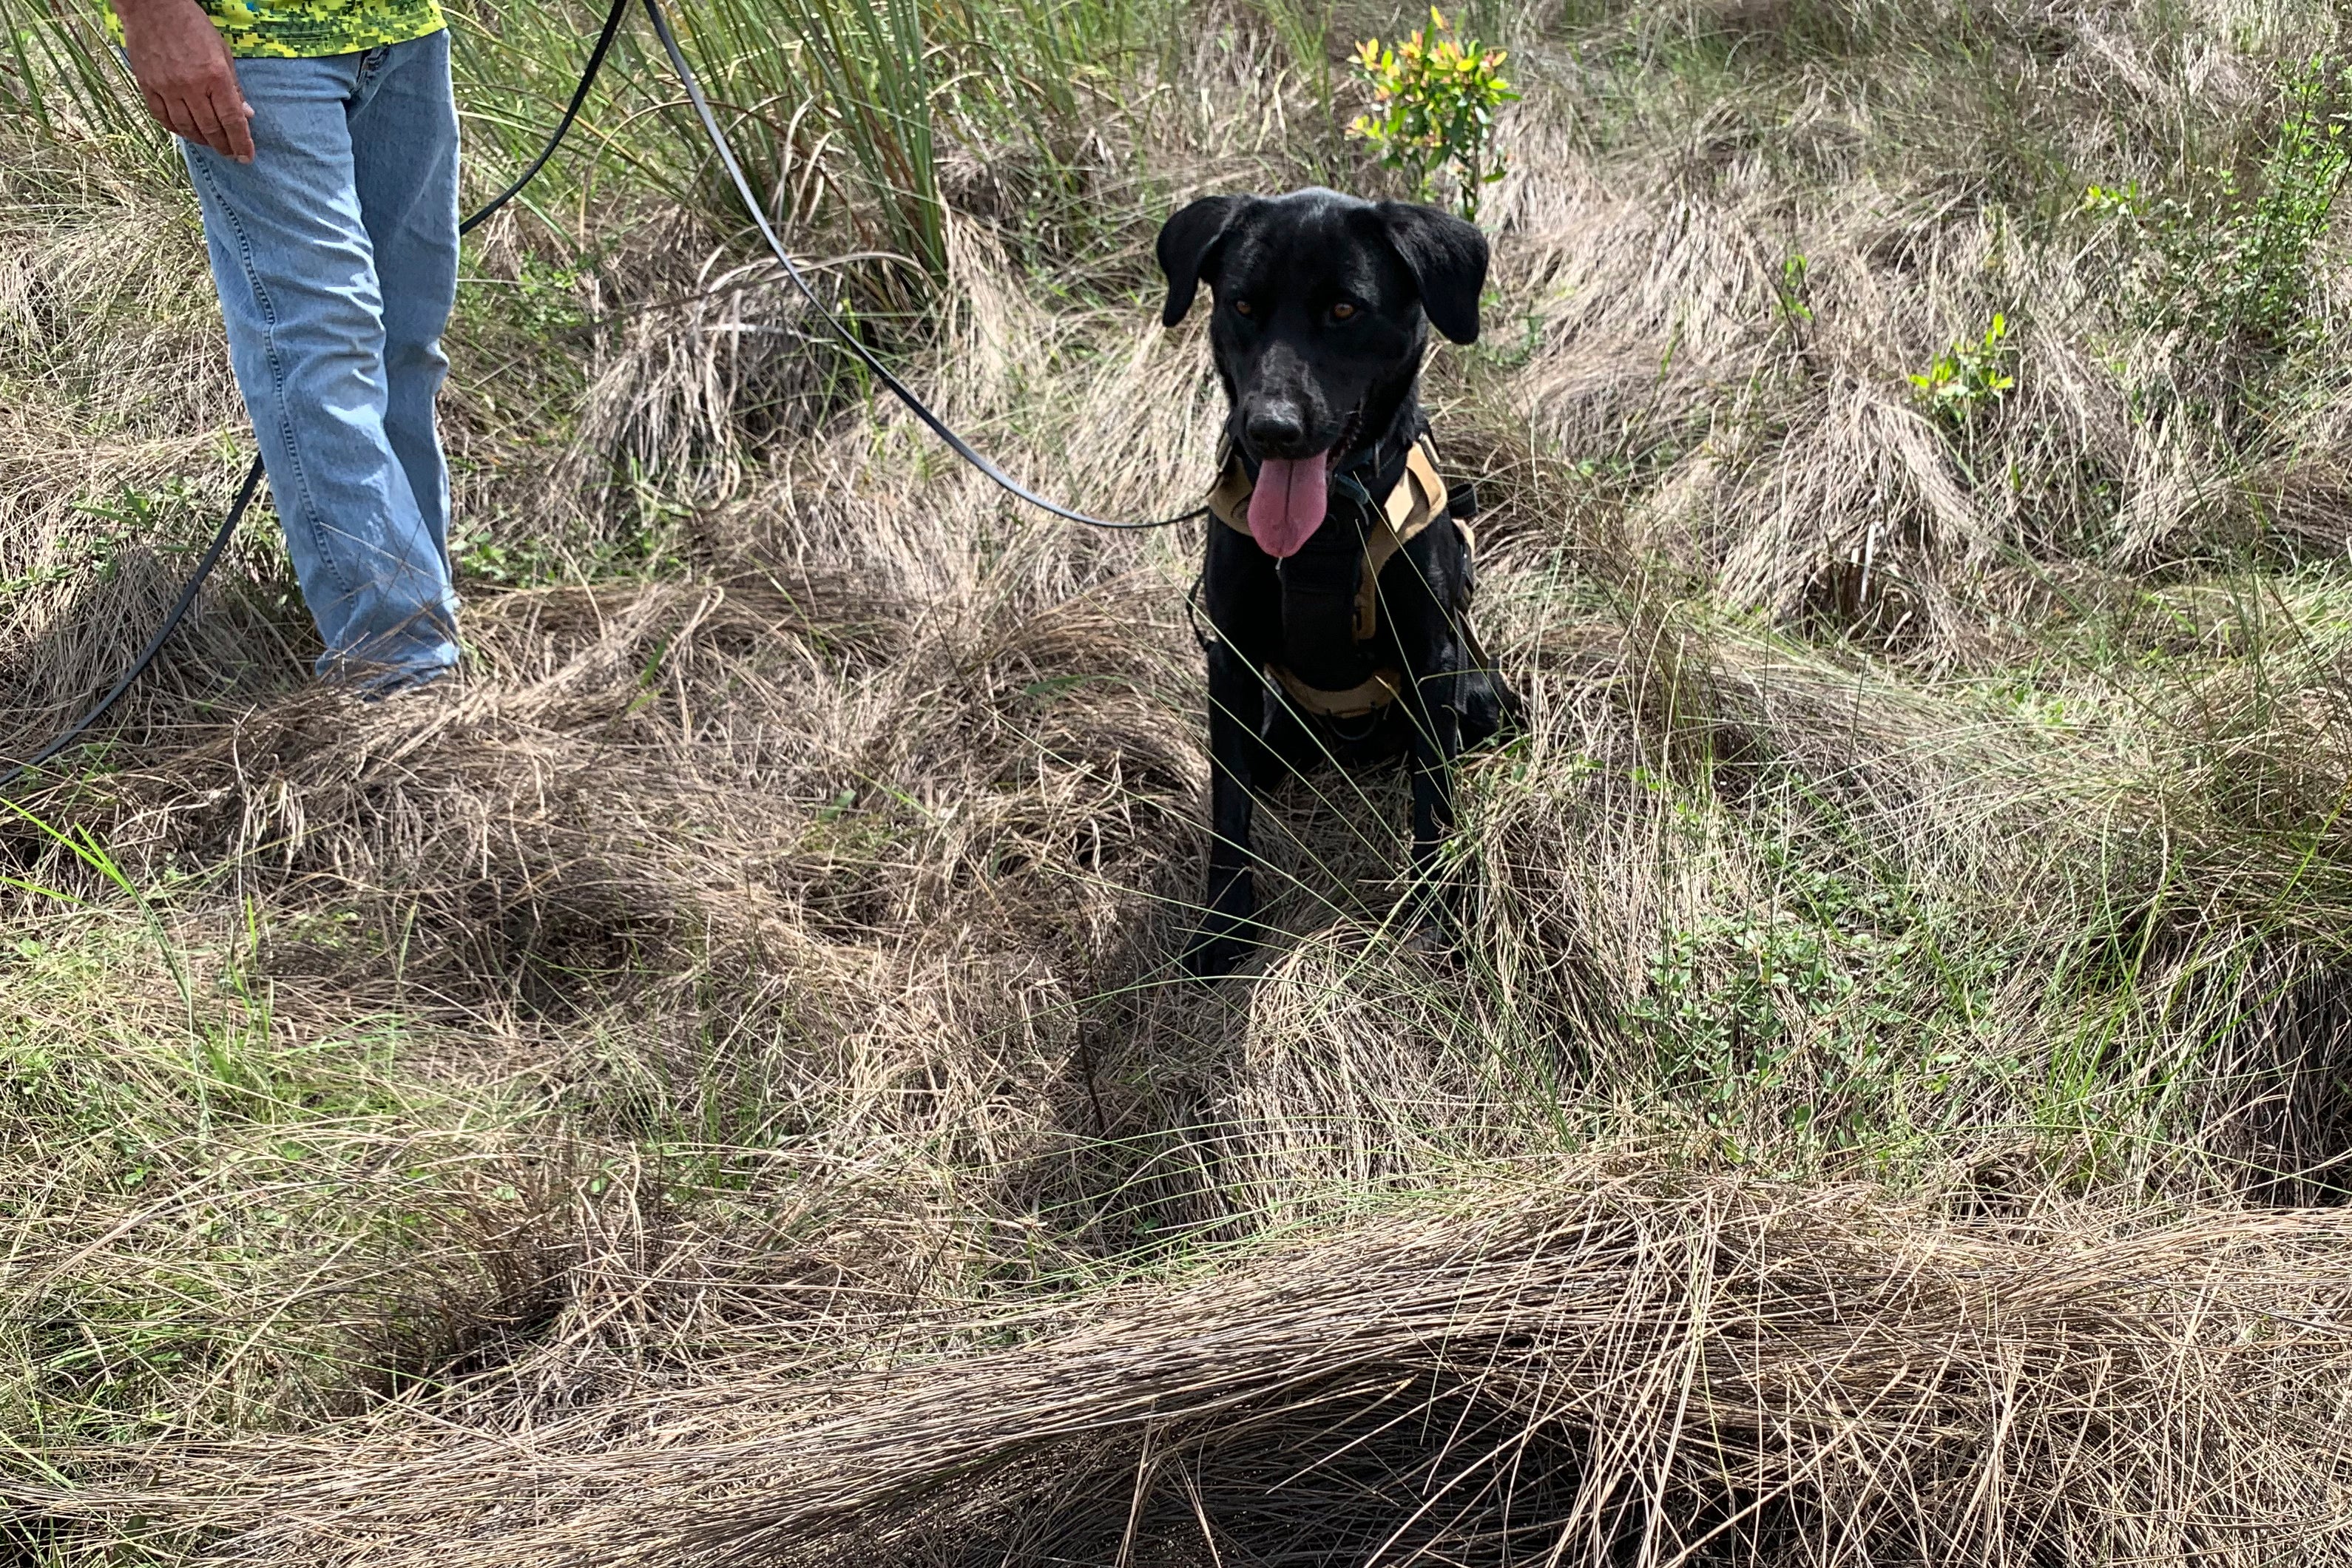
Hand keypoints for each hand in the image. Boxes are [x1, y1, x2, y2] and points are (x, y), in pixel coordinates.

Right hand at [117, 0, 254, 162]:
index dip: (241, 142)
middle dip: (223, 146)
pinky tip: (185, 131)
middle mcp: (191, 86)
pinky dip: (175, 129)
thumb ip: (234, 86)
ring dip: (201, 140)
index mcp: (215, 77)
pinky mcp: (147, 85)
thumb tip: (246, 115)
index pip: (232, 120)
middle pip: (210, 129)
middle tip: (231, 154)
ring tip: (211, 144)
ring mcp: (166, 87)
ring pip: (186, 127)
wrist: (152, 7)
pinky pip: (162, 117)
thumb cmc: (192, 26)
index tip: (247, 157)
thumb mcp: (223, 52)